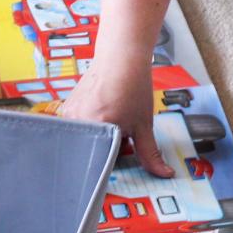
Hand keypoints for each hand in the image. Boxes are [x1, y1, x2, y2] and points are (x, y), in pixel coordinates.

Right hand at [59, 61, 172, 177]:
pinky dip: (92, 124)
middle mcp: (78, 122)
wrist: (121, 57)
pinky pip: (79, 127)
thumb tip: (165, 174)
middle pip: (93, 150)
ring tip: (114, 114)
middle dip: (109, 146)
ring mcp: (69, 114)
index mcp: (98, 127)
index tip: (125, 148)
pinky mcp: (67, 108)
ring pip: (86, 139)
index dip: (117, 157)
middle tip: (122, 128)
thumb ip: (150, 153)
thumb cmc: (133, 86)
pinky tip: (104, 109)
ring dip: (100, 134)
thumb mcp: (144, 124)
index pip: (103, 161)